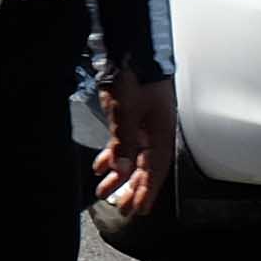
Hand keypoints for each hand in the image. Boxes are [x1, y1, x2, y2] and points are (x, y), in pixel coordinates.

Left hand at [93, 74, 178, 220]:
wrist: (131, 51)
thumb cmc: (134, 80)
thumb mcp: (126, 114)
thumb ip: (123, 143)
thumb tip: (122, 171)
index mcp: (160, 133)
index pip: (154, 170)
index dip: (147, 191)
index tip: (140, 209)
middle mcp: (155, 132)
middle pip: (144, 167)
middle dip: (133, 189)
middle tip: (123, 209)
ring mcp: (144, 125)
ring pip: (132, 157)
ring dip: (118, 175)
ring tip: (103, 191)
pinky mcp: (132, 118)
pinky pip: (123, 143)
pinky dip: (112, 156)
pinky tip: (100, 166)